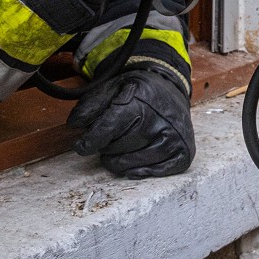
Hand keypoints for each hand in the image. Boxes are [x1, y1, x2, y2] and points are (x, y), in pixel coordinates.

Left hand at [68, 67, 195, 177]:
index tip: (81, 146)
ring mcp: (175, 136)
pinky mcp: (184, 150)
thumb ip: (91, 105)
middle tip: (107, 142)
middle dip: (106, 149)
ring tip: (117, 154)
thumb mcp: (111, 88)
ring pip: (136, 163)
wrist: (169, 86)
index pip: (108, 130)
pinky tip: (134, 167)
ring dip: (120, 163)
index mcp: (140, 101)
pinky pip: (160, 171)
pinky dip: (143, 171)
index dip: (90, 142)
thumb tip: (74, 124)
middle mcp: (160, 120)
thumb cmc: (137, 91)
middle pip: (119, 149)